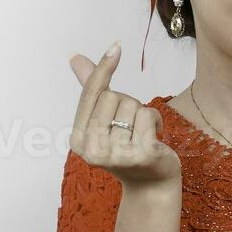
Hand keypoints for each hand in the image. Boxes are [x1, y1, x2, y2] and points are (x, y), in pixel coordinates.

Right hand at [69, 41, 180, 192]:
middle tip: (131, 126)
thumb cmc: (127, 146)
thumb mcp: (105, 120)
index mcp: (78, 139)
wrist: (151, 184)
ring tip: (142, 134)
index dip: (103, 68)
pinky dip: (156, 121)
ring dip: (143, 114)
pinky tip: (154, 139)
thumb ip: (91, 89)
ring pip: (132, 105)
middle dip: (127, 103)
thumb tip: (74, 57)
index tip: (116, 46)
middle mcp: (92, 150)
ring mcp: (115, 155)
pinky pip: (149, 116)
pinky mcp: (140, 156)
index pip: (90, 94)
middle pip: (112, 96)